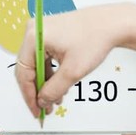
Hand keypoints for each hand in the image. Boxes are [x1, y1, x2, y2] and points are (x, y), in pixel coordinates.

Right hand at [15, 3, 135, 116]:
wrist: (112, 24)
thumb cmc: (95, 39)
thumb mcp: (72, 71)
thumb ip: (54, 90)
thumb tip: (42, 101)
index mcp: (34, 37)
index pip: (23, 73)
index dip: (29, 95)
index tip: (35, 110)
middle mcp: (34, 31)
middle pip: (28, 68)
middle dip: (38, 90)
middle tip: (45, 108)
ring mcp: (42, 31)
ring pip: (37, 64)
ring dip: (46, 83)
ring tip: (57, 98)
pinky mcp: (50, 33)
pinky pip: (44, 57)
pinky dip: (51, 72)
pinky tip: (60, 85)